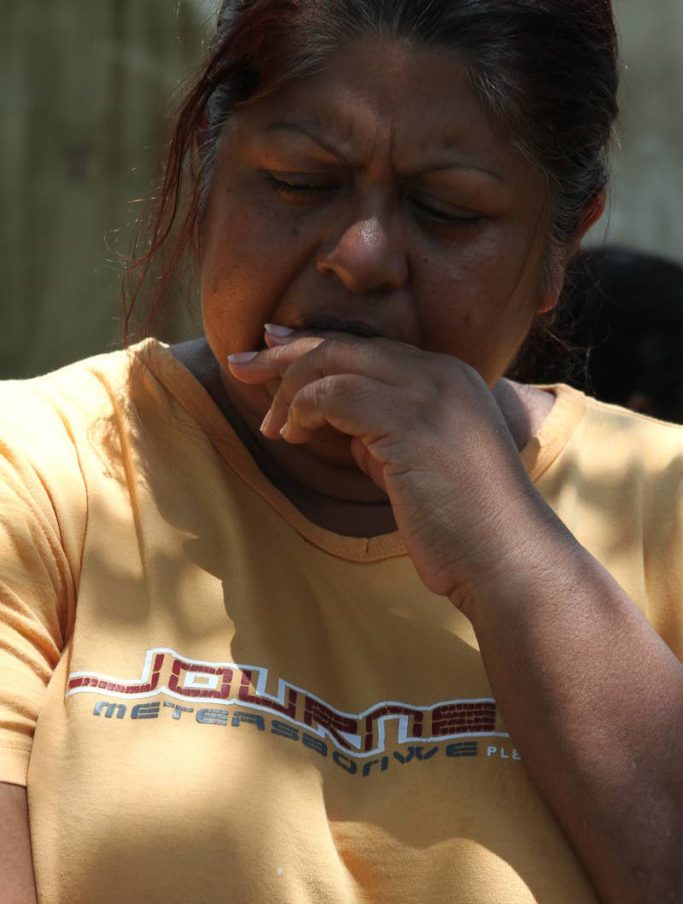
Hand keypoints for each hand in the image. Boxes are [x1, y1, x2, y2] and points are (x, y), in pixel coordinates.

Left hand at [228, 328, 543, 605]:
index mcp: (449, 376)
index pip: (367, 346)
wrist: (507, 560)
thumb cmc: (462, 525)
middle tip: (240, 366)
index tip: (272, 350)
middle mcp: (441, 372)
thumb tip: (336, 419)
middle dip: (285, 354)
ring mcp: (429, 392)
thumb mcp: (418, 461)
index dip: (313, 345)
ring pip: (334, 362)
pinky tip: (291, 435)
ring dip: (289, 392)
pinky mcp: (411, 420)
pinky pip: (335, 394)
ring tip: (271, 428)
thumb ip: (383, 431)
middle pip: (344, 343)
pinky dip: (303, 409)